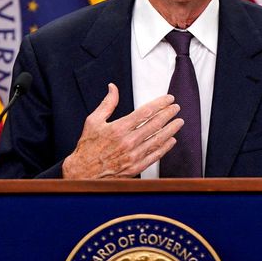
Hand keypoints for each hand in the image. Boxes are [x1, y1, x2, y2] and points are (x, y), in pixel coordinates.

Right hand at [62, 83, 182, 178]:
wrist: (83, 173)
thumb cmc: (87, 147)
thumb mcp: (93, 121)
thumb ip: (107, 104)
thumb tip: (113, 87)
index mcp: (118, 128)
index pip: (145, 112)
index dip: (160, 104)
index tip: (168, 99)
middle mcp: (128, 142)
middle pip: (155, 125)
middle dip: (168, 114)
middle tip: (176, 108)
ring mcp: (133, 156)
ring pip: (158, 140)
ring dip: (171, 130)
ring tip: (179, 122)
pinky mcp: (135, 168)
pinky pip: (154, 156)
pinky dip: (165, 147)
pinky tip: (171, 140)